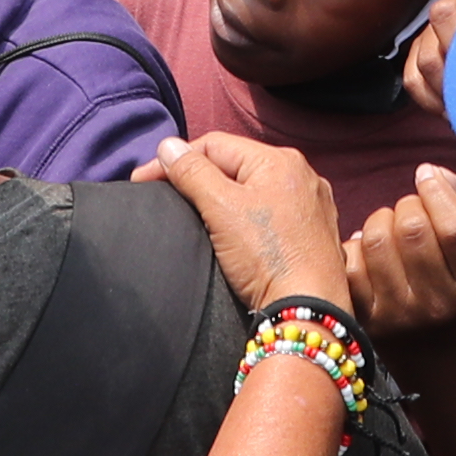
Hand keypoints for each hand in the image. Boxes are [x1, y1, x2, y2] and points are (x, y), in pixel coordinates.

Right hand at [141, 131, 354, 318]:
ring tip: (194, 213)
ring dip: (222, 197)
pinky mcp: (313, 233)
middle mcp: (301, 175)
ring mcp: (311, 204)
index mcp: (280, 160)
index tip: (142, 181)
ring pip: (253, 189)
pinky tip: (233, 232)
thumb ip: (192, 173)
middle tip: (164, 195)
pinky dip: (247, 217)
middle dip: (197, 177)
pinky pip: (271, 213)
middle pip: (235, 165)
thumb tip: (168, 146)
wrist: (309, 309)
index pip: (214, 145)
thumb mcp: (221, 209)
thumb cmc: (268, 257)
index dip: (174, 160)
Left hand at [347, 163, 455, 343]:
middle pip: (413, 229)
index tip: (427, 176)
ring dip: (381, 220)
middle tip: (412, 210)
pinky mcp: (364, 315)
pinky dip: (358, 245)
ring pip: (377, 239)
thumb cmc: (455, 270)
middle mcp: (440, 305)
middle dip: (408, 205)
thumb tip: (434, 174)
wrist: (428, 336)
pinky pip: (351, 258)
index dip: (438, 192)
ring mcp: (399, 314)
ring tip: (392, 229)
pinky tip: (372, 253)